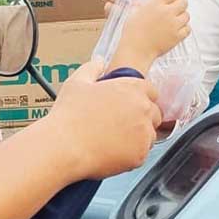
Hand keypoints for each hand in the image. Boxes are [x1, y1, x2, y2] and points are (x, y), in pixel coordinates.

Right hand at [46, 59, 161, 179]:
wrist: (64, 147)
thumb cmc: (69, 116)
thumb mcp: (77, 82)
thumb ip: (93, 68)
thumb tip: (99, 63)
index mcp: (132, 88)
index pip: (151, 91)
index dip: (140, 98)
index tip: (128, 106)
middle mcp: (143, 109)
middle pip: (154, 114)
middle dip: (141, 118)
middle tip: (120, 125)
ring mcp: (144, 133)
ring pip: (149, 135)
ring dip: (137, 137)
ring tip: (112, 139)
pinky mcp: (140, 155)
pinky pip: (142, 154)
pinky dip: (131, 154)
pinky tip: (111, 151)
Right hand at [111, 0, 189, 74]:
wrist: (136, 50)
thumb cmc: (132, 33)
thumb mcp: (133, 14)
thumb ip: (139, 7)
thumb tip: (139, 4)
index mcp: (156, 3)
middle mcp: (167, 12)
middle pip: (184, 2)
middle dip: (181, 4)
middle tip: (177, 7)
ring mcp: (174, 24)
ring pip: (187, 15)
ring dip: (183, 16)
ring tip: (177, 19)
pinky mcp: (177, 36)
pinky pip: (188, 29)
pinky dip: (185, 28)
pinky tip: (178, 29)